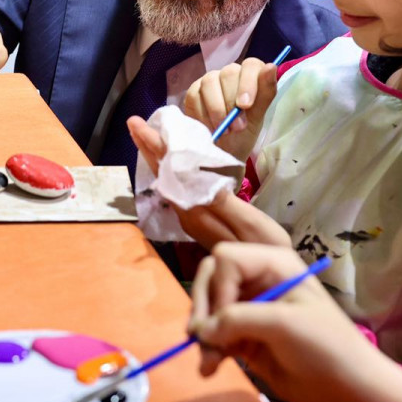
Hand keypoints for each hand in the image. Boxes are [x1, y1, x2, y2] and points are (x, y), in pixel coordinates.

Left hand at [127, 117, 290, 249]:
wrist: (268, 278)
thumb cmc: (265, 248)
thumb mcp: (249, 225)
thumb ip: (222, 203)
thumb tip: (197, 179)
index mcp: (196, 211)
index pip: (171, 172)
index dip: (157, 148)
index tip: (142, 127)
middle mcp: (187, 214)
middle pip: (163, 175)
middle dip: (148, 148)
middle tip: (133, 123)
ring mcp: (191, 218)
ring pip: (167, 180)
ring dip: (156, 157)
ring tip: (144, 135)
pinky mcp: (198, 219)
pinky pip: (177, 186)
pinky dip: (170, 168)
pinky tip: (170, 161)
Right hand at [183, 58, 277, 161]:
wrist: (223, 150)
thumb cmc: (244, 132)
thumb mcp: (258, 117)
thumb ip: (265, 92)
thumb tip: (270, 67)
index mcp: (250, 75)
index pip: (250, 65)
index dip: (248, 82)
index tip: (245, 105)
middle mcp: (230, 74)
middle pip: (229, 73)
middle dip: (232, 101)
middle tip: (237, 126)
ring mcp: (210, 80)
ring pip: (210, 83)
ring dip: (218, 109)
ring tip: (225, 130)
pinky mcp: (194, 92)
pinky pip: (195, 95)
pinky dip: (204, 115)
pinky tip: (211, 127)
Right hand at [189, 243, 401, 401]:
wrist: (346, 388)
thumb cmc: (325, 346)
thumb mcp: (284, 324)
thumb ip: (239, 319)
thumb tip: (201, 329)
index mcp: (273, 263)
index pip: (226, 259)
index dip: (218, 287)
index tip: (222, 319)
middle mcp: (258, 280)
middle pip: (210, 279)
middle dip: (203, 309)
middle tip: (200, 339)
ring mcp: (249, 308)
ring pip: (208, 309)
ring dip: (203, 335)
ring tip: (209, 364)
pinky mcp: (244, 336)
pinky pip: (213, 335)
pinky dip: (208, 350)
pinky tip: (210, 369)